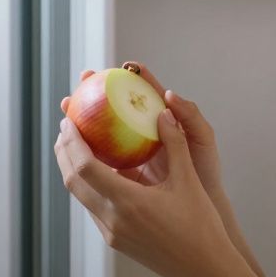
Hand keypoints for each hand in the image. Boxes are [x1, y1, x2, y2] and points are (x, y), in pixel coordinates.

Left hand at [54, 106, 236, 276]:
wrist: (205, 269)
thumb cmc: (201, 226)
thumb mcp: (189, 180)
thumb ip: (174, 143)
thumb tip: (164, 112)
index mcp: (128, 202)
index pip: (85, 167)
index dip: (73, 141)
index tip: (68, 121)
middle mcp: (113, 220)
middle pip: (73, 182)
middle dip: (64, 152)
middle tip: (66, 127)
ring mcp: (112, 233)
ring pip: (81, 196)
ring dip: (73, 170)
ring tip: (77, 146)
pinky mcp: (116, 241)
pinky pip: (94, 208)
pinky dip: (89, 186)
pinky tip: (100, 172)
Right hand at [60, 62, 223, 197]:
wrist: (199, 211)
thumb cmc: (206, 173)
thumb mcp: (203, 141)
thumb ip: (191, 117)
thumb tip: (168, 95)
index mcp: (165, 120)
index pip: (146, 91)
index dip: (132, 76)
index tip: (119, 65)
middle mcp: (146, 132)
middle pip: (118, 106)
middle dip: (99, 91)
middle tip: (83, 80)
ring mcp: (133, 151)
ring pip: (106, 130)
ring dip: (88, 118)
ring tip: (70, 108)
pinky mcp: (124, 171)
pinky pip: (103, 156)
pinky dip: (88, 147)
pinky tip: (72, 142)